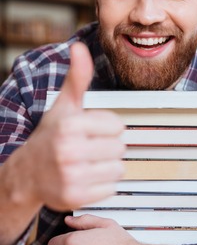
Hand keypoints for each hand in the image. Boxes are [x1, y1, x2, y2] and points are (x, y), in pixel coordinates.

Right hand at [23, 42, 124, 210]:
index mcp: (70, 125)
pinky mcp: (76, 197)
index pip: (117, 126)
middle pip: (119, 147)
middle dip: (108, 146)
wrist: (28, 173)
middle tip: (89, 147)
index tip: (91, 130)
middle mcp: (69, 151)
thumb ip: (77, 77)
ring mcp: (72, 176)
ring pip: (119, 168)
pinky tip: (87, 176)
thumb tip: (79, 48)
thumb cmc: (50, 137)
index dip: (107, 127)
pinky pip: (111, 187)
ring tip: (89, 161)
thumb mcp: (64, 105)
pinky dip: (103, 183)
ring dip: (108, 165)